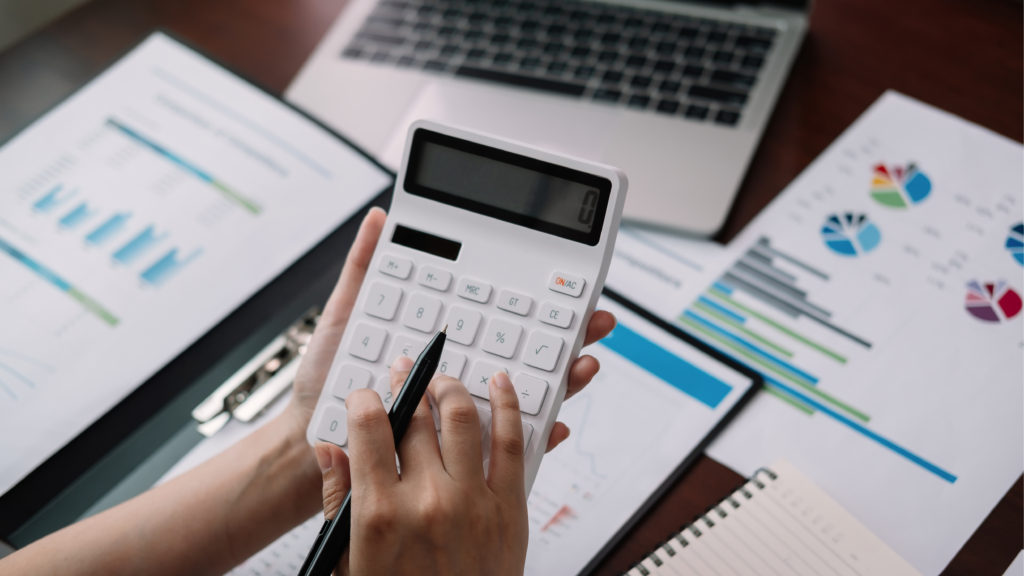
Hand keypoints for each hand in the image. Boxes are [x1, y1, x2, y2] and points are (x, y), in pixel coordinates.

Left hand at [285, 207, 615, 450]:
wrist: (309, 440)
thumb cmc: (328, 381)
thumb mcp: (346, 316)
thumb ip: (365, 267)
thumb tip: (378, 217)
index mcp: (444, 339)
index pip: (501, 316)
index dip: (540, 301)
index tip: (572, 287)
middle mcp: (460, 372)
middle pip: (525, 351)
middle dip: (567, 336)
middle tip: (596, 320)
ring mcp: (462, 412)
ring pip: (526, 395)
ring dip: (562, 381)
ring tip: (582, 365)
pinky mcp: (458, 452)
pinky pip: (505, 445)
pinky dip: (536, 436)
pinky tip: (554, 423)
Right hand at [318, 362, 529, 575]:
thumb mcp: (348, 561)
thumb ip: (338, 501)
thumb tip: (328, 451)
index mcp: (379, 514)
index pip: (368, 429)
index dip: (365, 402)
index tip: (366, 397)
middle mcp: (426, 502)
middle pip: (415, 419)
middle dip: (407, 386)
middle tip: (405, 373)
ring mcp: (471, 503)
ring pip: (462, 419)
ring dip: (450, 389)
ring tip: (443, 381)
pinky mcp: (509, 509)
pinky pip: (511, 444)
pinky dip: (507, 407)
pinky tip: (501, 386)